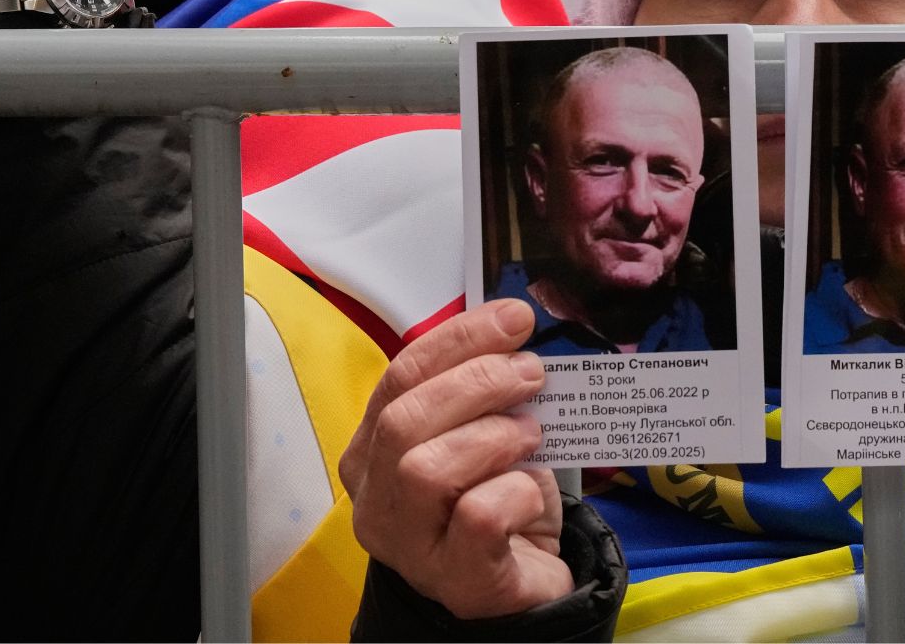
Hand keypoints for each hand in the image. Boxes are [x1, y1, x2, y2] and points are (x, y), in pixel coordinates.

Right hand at [340, 299, 572, 620]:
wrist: (524, 586)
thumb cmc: (499, 502)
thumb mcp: (486, 433)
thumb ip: (485, 390)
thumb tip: (514, 330)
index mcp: (374, 451)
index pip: (400, 377)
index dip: (458, 340)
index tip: (513, 319)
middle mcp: (376, 500)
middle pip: (405, 421)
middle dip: (476, 383)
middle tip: (531, 375)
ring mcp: (409, 546)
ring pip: (427, 469)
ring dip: (492, 436)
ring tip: (530, 435)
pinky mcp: (456, 579)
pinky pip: (477, 517)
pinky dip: (514, 491)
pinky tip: (530, 493)